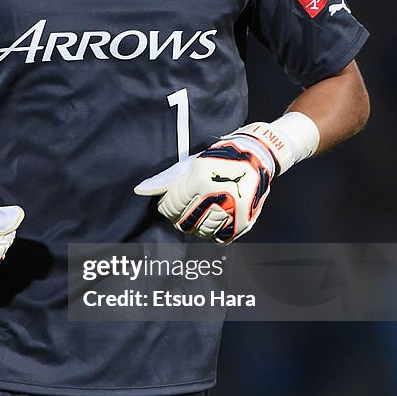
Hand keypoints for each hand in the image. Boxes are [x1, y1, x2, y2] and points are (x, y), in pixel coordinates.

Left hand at [134, 127, 279, 242]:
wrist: (256, 157)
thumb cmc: (219, 158)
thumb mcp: (191, 164)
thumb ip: (166, 180)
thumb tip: (140, 190)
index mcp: (200, 180)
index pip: (172, 206)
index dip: (166, 208)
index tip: (168, 206)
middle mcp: (217, 197)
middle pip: (185, 223)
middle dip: (179, 220)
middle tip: (182, 212)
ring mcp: (232, 211)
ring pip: (202, 232)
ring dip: (196, 227)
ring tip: (199, 214)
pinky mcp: (243, 221)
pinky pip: (221, 238)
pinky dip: (213, 233)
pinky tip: (212, 221)